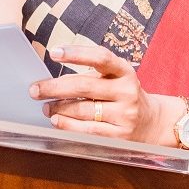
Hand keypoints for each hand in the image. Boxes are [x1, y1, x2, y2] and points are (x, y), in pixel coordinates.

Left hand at [30, 45, 175, 144]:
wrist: (153, 122)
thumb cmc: (123, 96)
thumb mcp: (115, 79)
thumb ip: (90, 75)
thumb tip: (52, 80)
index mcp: (125, 71)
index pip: (100, 57)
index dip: (76, 53)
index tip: (53, 52)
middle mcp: (127, 91)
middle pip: (85, 86)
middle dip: (54, 88)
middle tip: (34, 89)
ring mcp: (125, 114)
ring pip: (83, 110)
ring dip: (58, 108)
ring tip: (45, 107)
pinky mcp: (120, 136)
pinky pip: (87, 131)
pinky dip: (67, 125)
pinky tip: (57, 121)